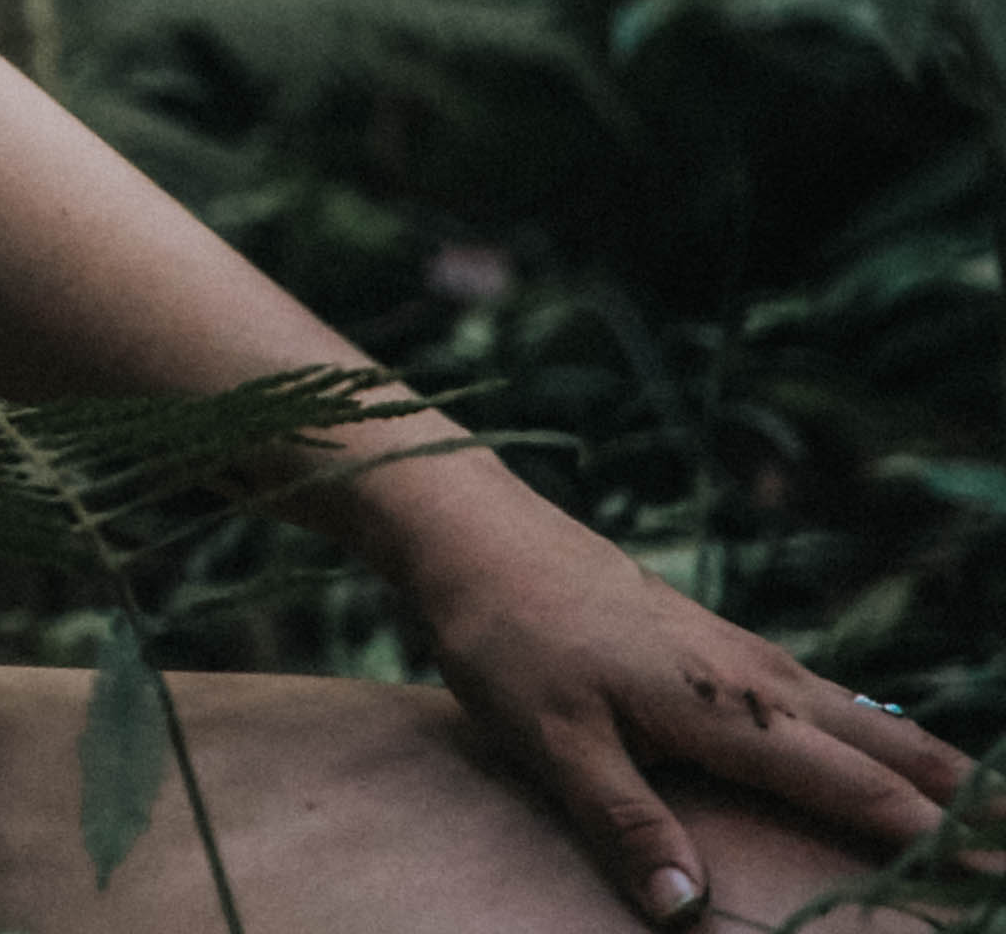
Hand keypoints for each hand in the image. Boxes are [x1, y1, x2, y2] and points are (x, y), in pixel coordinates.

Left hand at [392, 472, 974, 922]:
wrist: (475, 532)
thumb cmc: (506, 637)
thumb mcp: (551, 740)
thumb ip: (624, 823)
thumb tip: (687, 909)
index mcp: (732, 714)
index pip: (859, 793)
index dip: (933, 839)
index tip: (996, 880)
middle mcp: (760, 682)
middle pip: (890, 753)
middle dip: (965, 804)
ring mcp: (745, 656)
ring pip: (865, 721)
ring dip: (931, 768)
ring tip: (987, 811)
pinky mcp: (720, 644)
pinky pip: (825, 698)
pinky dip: (877, 734)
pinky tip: (884, 750)